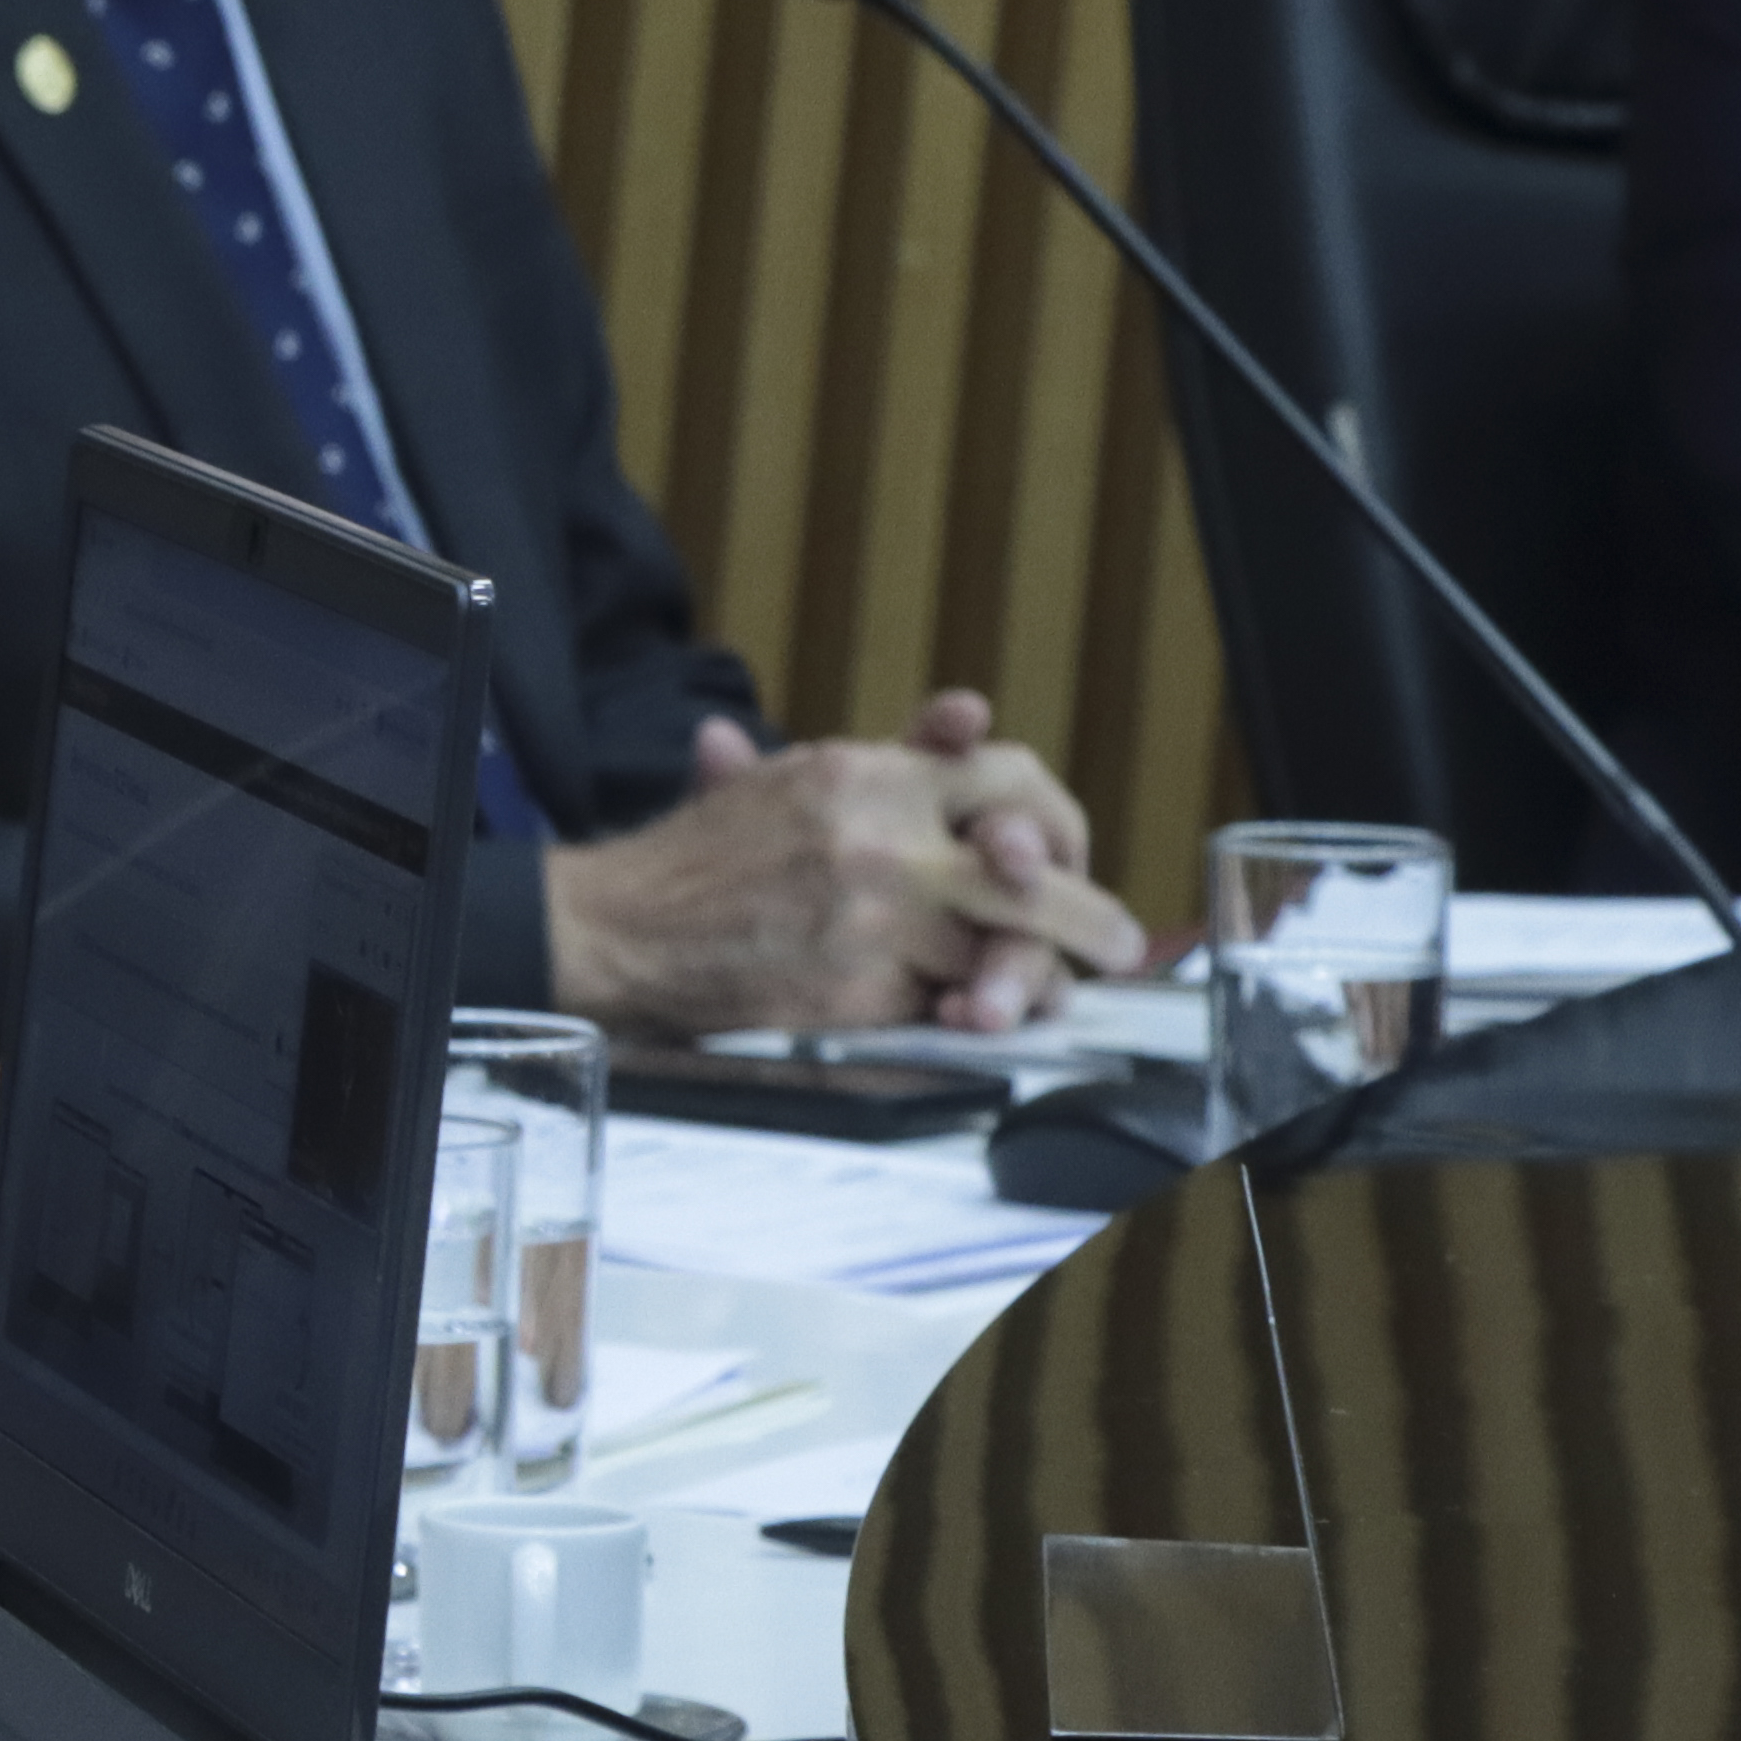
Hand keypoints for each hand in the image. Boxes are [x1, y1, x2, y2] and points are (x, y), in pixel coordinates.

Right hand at [543, 716, 1144, 1036]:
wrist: (623, 925)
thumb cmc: (701, 858)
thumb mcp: (792, 777)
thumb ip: (885, 762)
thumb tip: (959, 724)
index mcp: (866, 772)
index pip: (1002, 772)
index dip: (1050, 814)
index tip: (1061, 848)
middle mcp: (877, 837)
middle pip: (1025, 873)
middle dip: (1085, 915)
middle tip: (1118, 942)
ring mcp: (868, 917)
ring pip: (994, 951)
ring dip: (1033, 980)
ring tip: (1060, 995)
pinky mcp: (852, 989)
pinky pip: (936, 1004)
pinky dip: (953, 1012)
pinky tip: (966, 1015)